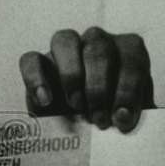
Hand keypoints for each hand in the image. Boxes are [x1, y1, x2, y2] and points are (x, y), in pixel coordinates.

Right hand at [19, 27, 154, 132]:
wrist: (92, 124)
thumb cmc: (117, 115)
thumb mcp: (132, 114)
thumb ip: (130, 112)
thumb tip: (122, 117)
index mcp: (129, 50)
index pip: (132, 58)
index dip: (128, 89)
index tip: (122, 118)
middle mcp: (99, 41)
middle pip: (98, 48)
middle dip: (99, 88)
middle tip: (100, 119)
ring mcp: (68, 47)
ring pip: (64, 41)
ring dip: (71, 75)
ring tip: (76, 105)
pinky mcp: (40, 62)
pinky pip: (31, 59)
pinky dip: (36, 79)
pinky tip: (45, 101)